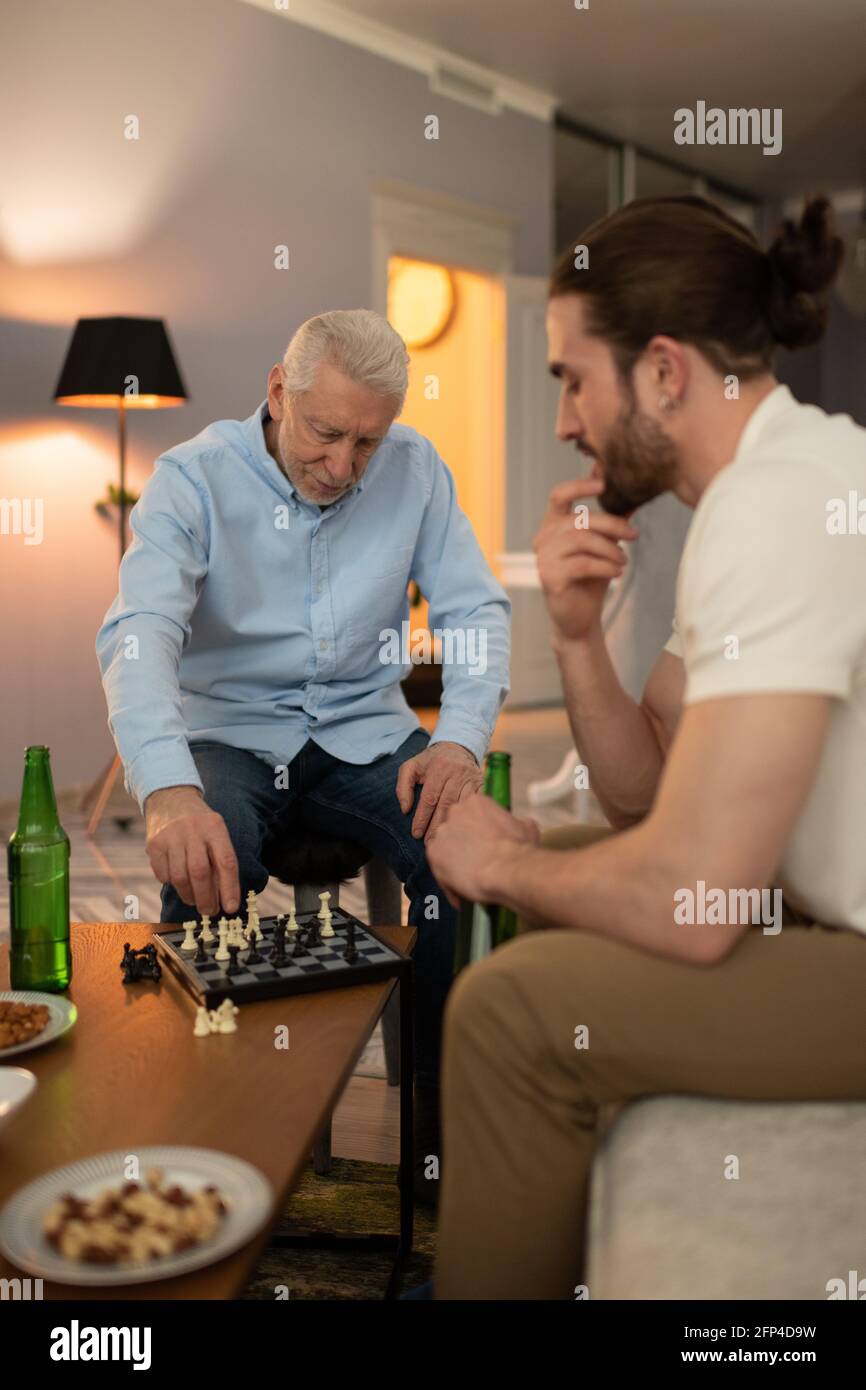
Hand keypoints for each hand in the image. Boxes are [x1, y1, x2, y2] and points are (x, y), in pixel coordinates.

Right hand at [144, 785, 240, 915]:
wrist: (171, 799)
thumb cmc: (200, 825)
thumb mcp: (216, 832)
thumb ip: (221, 860)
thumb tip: (225, 898)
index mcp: (215, 827)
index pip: (226, 862)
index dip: (230, 888)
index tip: (231, 908)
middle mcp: (193, 830)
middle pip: (200, 873)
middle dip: (206, 898)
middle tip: (209, 912)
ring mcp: (171, 836)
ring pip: (180, 877)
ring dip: (188, 895)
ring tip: (194, 900)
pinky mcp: (154, 844)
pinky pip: (163, 874)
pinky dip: (171, 883)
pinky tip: (177, 880)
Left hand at [395, 741, 482, 840]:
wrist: (457, 747)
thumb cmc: (430, 761)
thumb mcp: (412, 767)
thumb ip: (402, 786)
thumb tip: (405, 809)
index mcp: (439, 766)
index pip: (429, 798)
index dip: (422, 818)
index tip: (416, 834)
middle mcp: (457, 771)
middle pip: (446, 805)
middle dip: (436, 826)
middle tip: (429, 843)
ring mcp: (472, 778)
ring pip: (461, 807)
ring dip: (451, 825)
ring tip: (442, 841)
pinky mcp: (482, 784)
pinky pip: (475, 805)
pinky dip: (468, 818)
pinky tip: (461, 830)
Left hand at [426, 796, 539, 907]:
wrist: (506, 869)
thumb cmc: (518, 848)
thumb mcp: (527, 828)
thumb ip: (518, 822)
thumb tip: (522, 824)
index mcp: (476, 801)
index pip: (471, 813)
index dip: (478, 830)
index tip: (485, 842)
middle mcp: (455, 811)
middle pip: (456, 828)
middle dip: (464, 842)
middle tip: (478, 858)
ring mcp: (442, 832)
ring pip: (445, 847)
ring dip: (455, 859)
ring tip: (471, 876)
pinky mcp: (433, 854)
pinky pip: (438, 867)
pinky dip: (448, 879)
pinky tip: (463, 889)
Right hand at [533, 475, 637, 642]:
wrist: (580, 616)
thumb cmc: (591, 578)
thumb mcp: (603, 545)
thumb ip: (610, 521)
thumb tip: (630, 492)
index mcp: (553, 525)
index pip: (559, 495)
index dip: (579, 485)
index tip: (603, 484)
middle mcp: (543, 538)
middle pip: (579, 519)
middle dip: (612, 524)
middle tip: (634, 534)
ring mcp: (543, 557)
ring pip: (582, 540)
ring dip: (610, 548)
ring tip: (624, 560)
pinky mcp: (549, 576)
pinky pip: (582, 563)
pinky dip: (605, 566)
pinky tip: (617, 572)